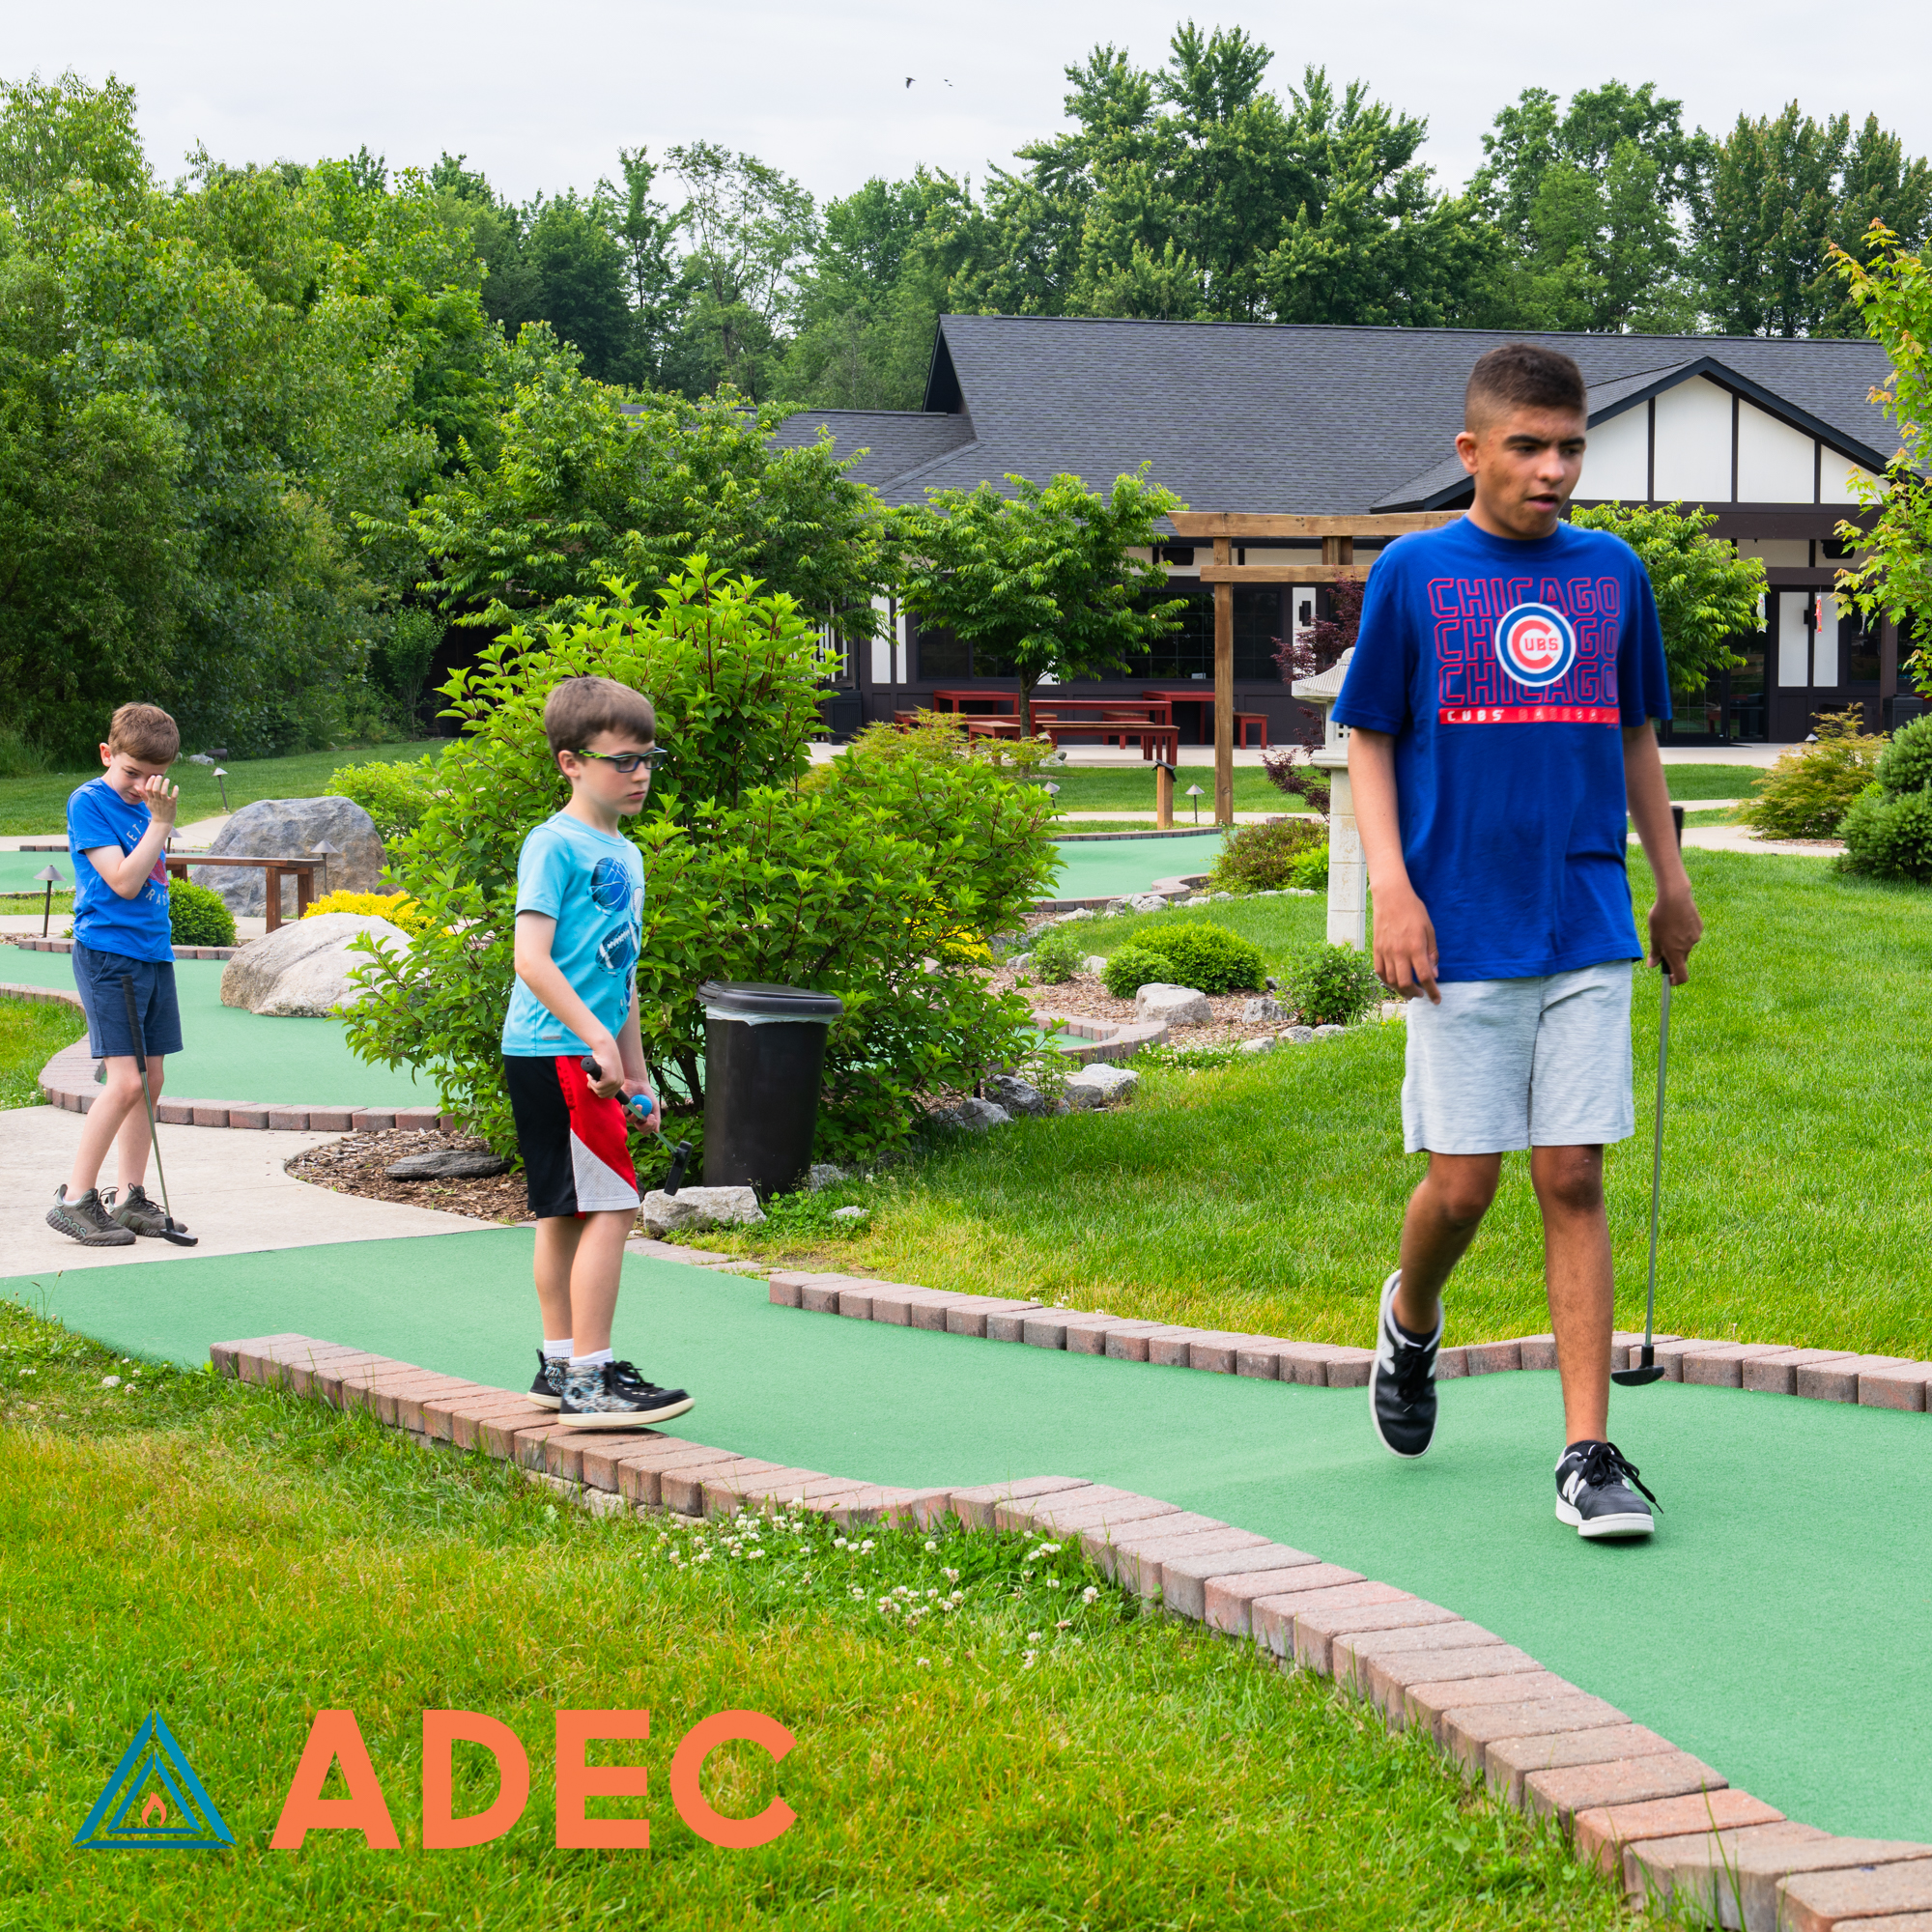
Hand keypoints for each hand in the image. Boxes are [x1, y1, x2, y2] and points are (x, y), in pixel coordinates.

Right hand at [139, 774, 178, 826]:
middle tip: (159, 776)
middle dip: (157, 781)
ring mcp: (164, 803)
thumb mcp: (148, 803)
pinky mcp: (172, 805)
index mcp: (151, 799)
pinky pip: (173, 797)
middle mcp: (157, 801)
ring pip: (164, 793)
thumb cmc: (155, 811)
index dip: (150, 782)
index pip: (148, 789)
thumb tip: (136, 787)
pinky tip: (176, 786)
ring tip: (167, 779)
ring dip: (165, 785)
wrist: (162, 822)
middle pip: (155, 790)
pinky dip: (175, 792)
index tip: (153, 776)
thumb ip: (143, 795)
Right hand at [583, 1037, 624, 1096]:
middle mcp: (619, 1083)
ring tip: (592, 1075)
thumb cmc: (602, 1058)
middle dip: (594, 1087)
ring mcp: (615, 1081)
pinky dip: (591, 1081)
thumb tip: (591, 1088)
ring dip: (592, 1084)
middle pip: (603, 1095)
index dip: (600, 1090)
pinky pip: (597, 1087)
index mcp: (619, 1082)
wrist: (604, 1048)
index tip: (595, 1082)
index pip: (609, 1096)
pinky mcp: (610, 1079)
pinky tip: (591, 1074)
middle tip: (592, 1078)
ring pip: (599, 1092)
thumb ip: (600, 1081)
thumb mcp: (604, 1072)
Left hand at [622, 1077, 660, 1133]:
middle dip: (647, 1125)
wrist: (639, 1083)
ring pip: (632, 1121)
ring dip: (638, 1115)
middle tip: (651, 1116)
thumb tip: (657, 1132)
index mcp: (644, 1120)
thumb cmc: (647, 1095)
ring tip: (640, 1106)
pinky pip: (625, 1113)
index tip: (654, 1118)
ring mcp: (629, 1114)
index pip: (646, 1130)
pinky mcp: (622, 1108)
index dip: (650, 1127)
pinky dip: (630, 1109)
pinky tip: (635, 1104)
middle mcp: (636, 1119)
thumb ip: (657, 1118)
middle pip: (640, 1129)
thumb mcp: (655, 1106)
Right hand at [1371, 883, 1440, 1003]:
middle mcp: (1399, 952)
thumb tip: (1433, 974)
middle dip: (1415, 994)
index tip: (1437, 1000)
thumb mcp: (1430, 930)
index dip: (1432, 992)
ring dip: (1401, 990)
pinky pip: (1380, 972)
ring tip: (1409, 991)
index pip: (1424, 977)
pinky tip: (1394, 982)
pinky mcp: (1376, 949)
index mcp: (1415, 947)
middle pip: (1405, 983)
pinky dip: (1387, 981)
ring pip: (1391, 981)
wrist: (1391, 897)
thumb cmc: (1414, 911)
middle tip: (1422, 994)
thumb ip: (1432, 954)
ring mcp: (1385, 951)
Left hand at [1648, 883, 1702, 985]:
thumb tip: (1653, 966)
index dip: (1676, 981)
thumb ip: (1655, 953)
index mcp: (1675, 953)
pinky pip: (1691, 934)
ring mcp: (1695, 937)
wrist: (1675, 897)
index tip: (1670, 979)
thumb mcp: (1653, 936)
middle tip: (1661, 945)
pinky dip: (1684, 933)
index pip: (1682, 976)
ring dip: (1677, 943)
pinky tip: (1677, 921)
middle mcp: (1688, 947)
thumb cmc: (1661, 917)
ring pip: (1685, 946)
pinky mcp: (1699, 927)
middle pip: (1682, 959)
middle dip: (1673, 957)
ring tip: (1668, 927)